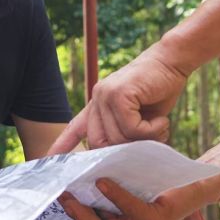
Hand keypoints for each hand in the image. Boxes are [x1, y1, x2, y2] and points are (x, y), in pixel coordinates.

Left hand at [48, 48, 189, 152]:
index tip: (48, 159)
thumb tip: (121, 157)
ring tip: (159, 126)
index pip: (76, 127)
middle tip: (150, 139)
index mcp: (98, 103)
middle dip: (126, 149)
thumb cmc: (159, 89)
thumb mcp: (139, 115)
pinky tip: (161, 120)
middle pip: (100, 143)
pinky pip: (131, 129)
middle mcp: (97, 98)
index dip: (62, 144)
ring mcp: (105, 95)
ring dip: (144, 139)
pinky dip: (150, 130)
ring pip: (117, 138)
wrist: (172, 60)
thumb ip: (125, 130)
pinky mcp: (118, 94)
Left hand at [59, 178, 206, 219]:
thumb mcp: (194, 180)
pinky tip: (73, 197)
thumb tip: (218, 171)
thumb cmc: (193, 181)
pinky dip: (85, 212)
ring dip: (80, 214)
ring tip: (64, 195)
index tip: (103, 182)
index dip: (119, 201)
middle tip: (68, 195)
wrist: (193, 190)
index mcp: (162, 219)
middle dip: (86, 216)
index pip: (138, 216)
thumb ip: (197, 179)